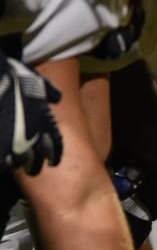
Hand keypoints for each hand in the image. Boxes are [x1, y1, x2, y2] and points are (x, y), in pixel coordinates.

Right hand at [0, 58, 61, 175]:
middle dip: (35, 165)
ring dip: (17, 162)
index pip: (55, 146)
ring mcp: (14, 143)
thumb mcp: (37, 82)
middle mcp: (33, 136)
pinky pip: (2, 162)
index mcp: (45, 123)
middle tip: (32, 169)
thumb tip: (58, 97)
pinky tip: (2, 159)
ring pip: (19, 161)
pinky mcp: (1, 148)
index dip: (54, 155)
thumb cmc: (15, 80)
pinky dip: (2, 161)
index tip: (53, 162)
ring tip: (13, 162)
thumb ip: (50, 91)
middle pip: (37, 159)